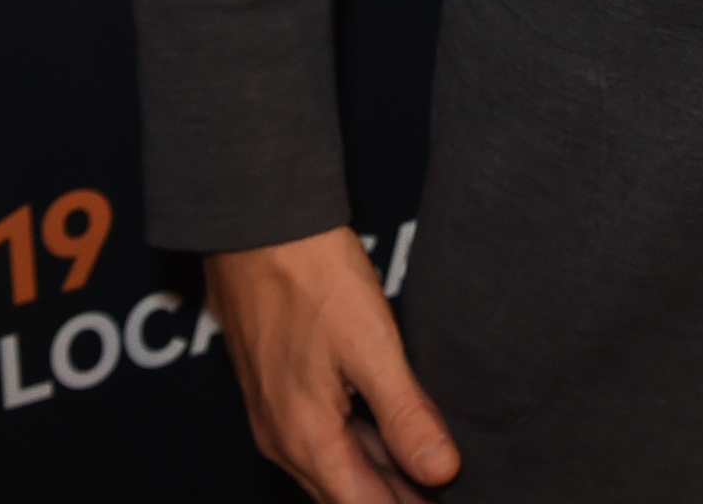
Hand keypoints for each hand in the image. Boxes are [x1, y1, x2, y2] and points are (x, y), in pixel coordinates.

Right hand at [206, 226, 459, 496]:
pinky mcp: (277, 391)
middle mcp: (285, 440)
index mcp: (308, 439)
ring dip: (381, 477)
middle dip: (397, 501)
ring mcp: (276, 417)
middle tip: (448, 494)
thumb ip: (405, 413)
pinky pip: (323, 438)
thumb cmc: (312, 277)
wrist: (253, 226)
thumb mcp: (371, 344)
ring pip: (336, 467)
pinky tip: (391, 433)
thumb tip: (441, 471)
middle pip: (348, 495)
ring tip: (431, 474)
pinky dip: (361, 447)